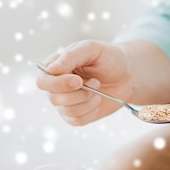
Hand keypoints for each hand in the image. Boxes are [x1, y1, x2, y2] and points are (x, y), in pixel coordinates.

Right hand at [37, 39, 169, 125]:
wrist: (127, 75)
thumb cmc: (108, 58)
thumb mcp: (91, 49)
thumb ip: (70, 56)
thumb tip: (51, 69)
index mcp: (54, 68)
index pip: (42, 81)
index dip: (58, 84)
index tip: (79, 80)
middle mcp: (55, 86)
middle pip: (54, 98)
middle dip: (79, 93)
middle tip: (96, 82)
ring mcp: (65, 102)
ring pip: (67, 110)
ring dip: (89, 100)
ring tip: (99, 88)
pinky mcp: (76, 115)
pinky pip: (77, 120)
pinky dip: (91, 110)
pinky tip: (98, 99)